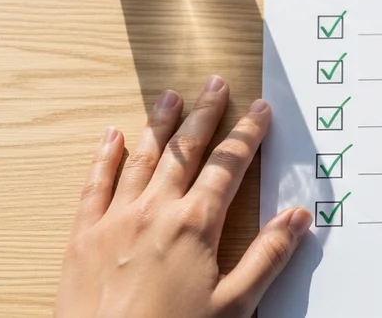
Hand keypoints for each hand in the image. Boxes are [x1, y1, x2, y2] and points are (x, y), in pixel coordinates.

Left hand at [55, 76, 310, 317]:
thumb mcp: (234, 306)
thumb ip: (267, 257)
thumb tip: (297, 217)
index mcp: (196, 225)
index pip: (228, 166)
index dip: (246, 134)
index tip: (258, 110)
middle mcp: (155, 211)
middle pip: (186, 151)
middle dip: (205, 115)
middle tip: (215, 85)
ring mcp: (114, 220)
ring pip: (143, 158)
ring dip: (160, 124)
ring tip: (171, 97)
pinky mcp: (83, 236)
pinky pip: (95, 184)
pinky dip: (105, 157)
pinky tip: (113, 136)